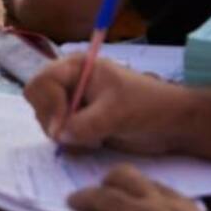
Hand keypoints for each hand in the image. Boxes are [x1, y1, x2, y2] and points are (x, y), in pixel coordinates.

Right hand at [24, 55, 180, 152]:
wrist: (173, 125)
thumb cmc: (148, 107)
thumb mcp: (117, 113)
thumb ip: (84, 124)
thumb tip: (59, 136)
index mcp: (76, 67)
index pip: (42, 81)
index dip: (49, 104)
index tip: (65, 125)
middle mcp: (69, 82)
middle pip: (37, 100)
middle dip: (53, 120)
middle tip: (76, 134)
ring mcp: (72, 103)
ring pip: (46, 120)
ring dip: (65, 134)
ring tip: (94, 139)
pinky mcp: (78, 123)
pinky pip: (59, 134)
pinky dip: (71, 143)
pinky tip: (94, 143)